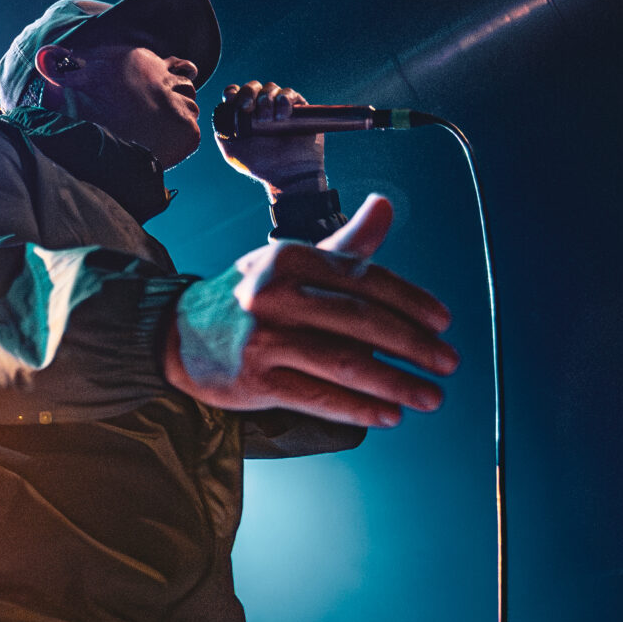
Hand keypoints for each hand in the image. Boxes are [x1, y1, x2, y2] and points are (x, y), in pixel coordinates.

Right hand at [164, 194, 456, 426]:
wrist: (176, 335)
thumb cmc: (248, 299)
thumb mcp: (291, 262)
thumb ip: (344, 245)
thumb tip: (386, 207)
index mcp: (290, 258)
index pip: (362, 277)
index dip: (409, 300)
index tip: (443, 322)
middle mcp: (275, 294)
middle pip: (359, 320)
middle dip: (412, 345)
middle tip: (446, 363)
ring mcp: (264, 338)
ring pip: (344, 362)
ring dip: (394, 383)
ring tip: (428, 396)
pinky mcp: (255, 380)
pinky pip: (318, 396)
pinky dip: (359, 407)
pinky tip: (389, 414)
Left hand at [213, 80, 327, 191]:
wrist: (288, 175)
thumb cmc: (261, 166)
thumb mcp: (233, 152)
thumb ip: (222, 132)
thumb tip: (220, 113)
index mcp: (246, 115)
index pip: (237, 93)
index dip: (233, 92)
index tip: (230, 100)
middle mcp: (263, 108)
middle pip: (253, 86)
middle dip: (248, 93)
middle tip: (248, 108)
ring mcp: (281, 107)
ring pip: (271, 88)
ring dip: (266, 100)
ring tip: (268, 120)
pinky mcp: (299, 109)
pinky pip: (290, 93)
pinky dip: (284, 99)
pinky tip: (282, 115)